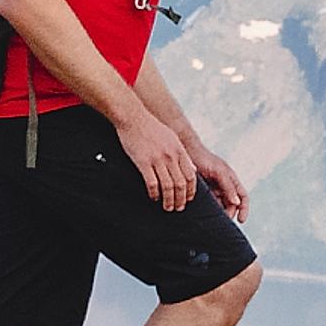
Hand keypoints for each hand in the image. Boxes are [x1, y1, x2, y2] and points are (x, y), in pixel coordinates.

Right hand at [127, 100, 219, 216]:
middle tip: (178, 208)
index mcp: (179, 150)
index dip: (191, 191)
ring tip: (167, 207)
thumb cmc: (150, 127)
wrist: (133, 117)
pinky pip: (152, 183)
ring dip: (169, 200)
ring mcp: (157, 159)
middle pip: (181, 184)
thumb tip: (192, 169)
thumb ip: (182, 153)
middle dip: (181, 200)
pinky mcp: (143, 162)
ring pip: (168, 187)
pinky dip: (154, 193)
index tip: (188, 198)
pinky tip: (153, 197)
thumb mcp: (172, 137)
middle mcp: (171, 156)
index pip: (191, 176)